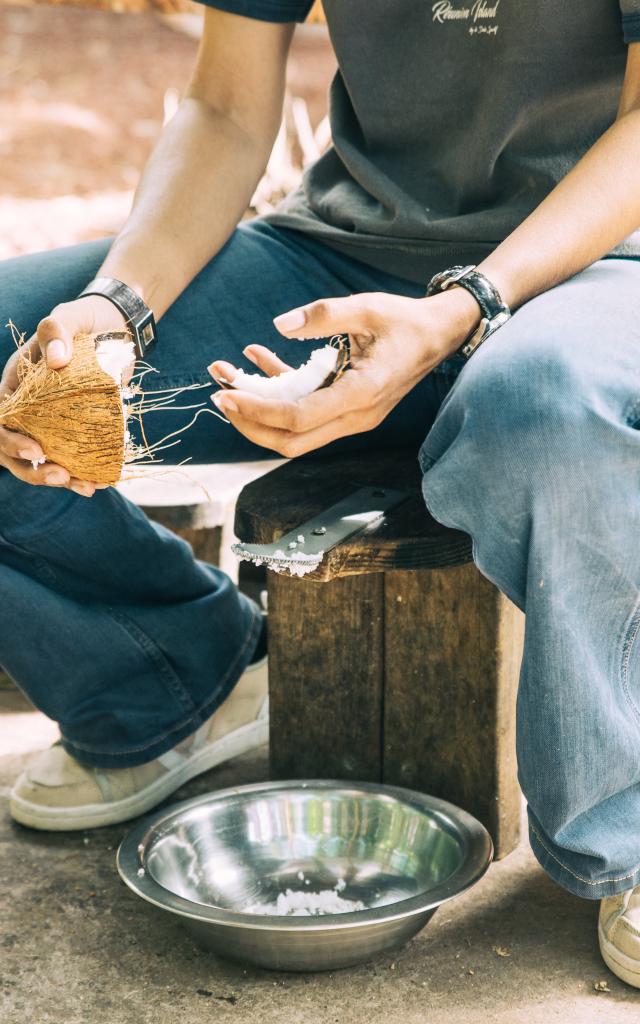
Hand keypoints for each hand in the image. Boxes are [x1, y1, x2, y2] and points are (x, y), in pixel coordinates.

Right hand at [0, 295, 127, 494]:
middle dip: (34, 471)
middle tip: (61, 475)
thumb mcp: (68, 318)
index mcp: (16, 386)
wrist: (114, 329)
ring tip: (84, 486)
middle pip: (15, 452)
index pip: (1, 420)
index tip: (35, 450)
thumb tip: (57, 359)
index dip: (10, 440)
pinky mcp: (78, 431)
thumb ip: (56, 331)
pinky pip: (74, 459)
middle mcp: (29, 411)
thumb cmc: (83, 323)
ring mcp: (53, 425)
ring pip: (44, 462)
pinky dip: (84, 473)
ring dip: (60, 479)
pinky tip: (100, 483)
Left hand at [208, 288, 479, 456]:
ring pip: (296, 432)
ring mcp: (351, 417)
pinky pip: (306, 411)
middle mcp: (356, 415)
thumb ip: (323, 314)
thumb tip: (282, 325)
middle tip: (221, 397)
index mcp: (361, 394)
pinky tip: (258, 360)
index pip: (298, 418)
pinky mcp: (347, 409)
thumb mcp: (366, 308)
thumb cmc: (405, 322)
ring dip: (260, 409)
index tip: (227, 396)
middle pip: (292, 441)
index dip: (258, 411)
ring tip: (229, 378)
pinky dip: (279, 392)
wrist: (438, 336)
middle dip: (251, 424)